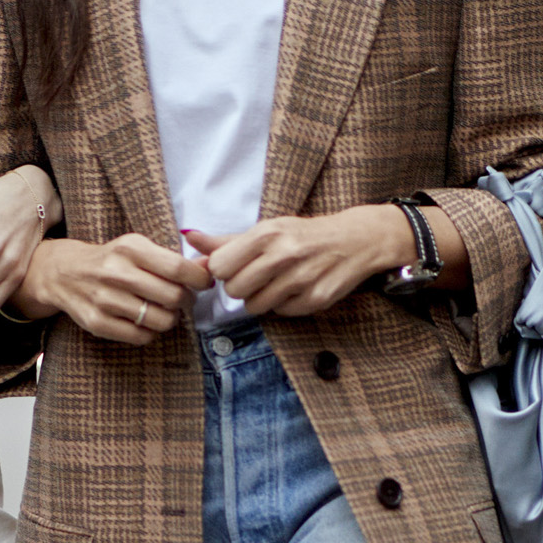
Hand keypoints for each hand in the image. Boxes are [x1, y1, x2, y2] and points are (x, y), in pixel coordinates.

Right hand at [17, 233, 210, 345]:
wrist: (64, 273)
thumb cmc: (111, 260)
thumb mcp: (136, 248)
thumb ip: (171, 258)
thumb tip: (210, 266)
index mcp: (130, 248)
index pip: (178, 268)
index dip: (199, 279)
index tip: (204, 282)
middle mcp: (116, 273)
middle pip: (173, 297)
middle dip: (186, 301)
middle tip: (183, 300)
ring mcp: (105, 300)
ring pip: (160, 320)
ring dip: (170, 319)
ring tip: (164, 311)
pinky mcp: (97, 323)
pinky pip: (141, 336)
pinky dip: (150, 333)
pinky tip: (144, 321)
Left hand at [199, 203, 465, 315]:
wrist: (355, 239)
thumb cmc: (302, 235)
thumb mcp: (266, 230)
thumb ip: (225, 240)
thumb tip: (188, 238)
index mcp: (267, 234)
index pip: (219, 268)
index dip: (224, 271)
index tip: (236, 266)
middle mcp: (283, 255)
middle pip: (234, 290)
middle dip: (241, 287)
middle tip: (258, 276)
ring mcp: (300, 279)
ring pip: (255, 306)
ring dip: (261, 298)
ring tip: (278, 282)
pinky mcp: (314, 300)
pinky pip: (280, 313)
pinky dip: (283, 306)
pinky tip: (296, 289)